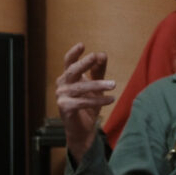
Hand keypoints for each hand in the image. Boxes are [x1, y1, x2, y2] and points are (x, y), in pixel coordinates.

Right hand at [55, 43, 115, 162]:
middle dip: (84, 63)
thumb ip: (98, 71)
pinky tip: (111, 99)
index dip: (74, 53)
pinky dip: (98, 100)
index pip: (69, 62)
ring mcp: (61, 97)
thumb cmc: (88, 105)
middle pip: (72, 71)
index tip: (82, 45)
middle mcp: (62, 85)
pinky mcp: (65, 108)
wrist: (84, 129)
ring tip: (114, 84)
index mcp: (68, 77)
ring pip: (80, 87)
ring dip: (98, 85)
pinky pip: (83, 102)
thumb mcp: (96, 86)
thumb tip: (102, 54)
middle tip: (95, 57)